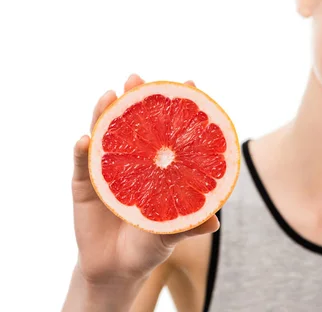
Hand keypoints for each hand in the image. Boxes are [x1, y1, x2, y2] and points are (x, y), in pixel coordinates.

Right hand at [71, 74, 219, 285]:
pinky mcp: (83, 185)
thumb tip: (216, 223)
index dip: (178, 105)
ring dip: (104, 113)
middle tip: (136, 77)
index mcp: (156, 165)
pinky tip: (85, 139)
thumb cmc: (149, 243)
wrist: (116, 269)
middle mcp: (132, 161)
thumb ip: (190, 223)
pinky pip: (80, 165)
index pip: (168, 129)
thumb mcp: (172, 231)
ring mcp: (106, 170)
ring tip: (110, 94)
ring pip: (104, 135)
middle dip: (135, 97)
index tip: (190, 83)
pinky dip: (81, 151)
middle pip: (133, 123)